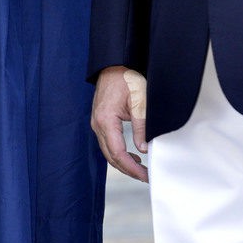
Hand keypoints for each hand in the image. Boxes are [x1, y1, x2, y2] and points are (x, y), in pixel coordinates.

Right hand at [91, 66, 148, 181]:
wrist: (114, 64)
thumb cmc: (127, 78)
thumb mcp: (139, 101)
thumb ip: (141, 126)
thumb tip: (144, 149)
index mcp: (106, 121)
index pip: (118, 153)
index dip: (132, 168)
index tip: (145, 175)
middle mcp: (97, 124)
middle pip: (111, 156)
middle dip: (128, 170)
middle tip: (146, 177)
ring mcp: (97, 123)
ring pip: (108, 151)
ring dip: (124, 163)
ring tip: (141, 170)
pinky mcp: (100, 121)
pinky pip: (108, 143)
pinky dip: (119, 152)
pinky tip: (133, 155)